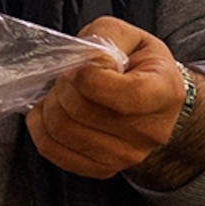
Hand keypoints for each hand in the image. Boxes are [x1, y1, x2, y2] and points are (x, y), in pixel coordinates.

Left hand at [25, 18, 204, 187]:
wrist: (155, 103)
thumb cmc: (140, 66)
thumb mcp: (129, 36)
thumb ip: (105, 37)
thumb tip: (85, 62)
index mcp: (163, 92)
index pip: (118, 92)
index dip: (86, 74)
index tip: (81, 66)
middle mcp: (149, 131)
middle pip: (80, 110)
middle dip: (62, 86)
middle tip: (67, 76)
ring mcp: (126, 156)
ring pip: (62, 131)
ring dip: (49, 106)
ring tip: (60, 94)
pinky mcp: (103, 169)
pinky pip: (53, 151)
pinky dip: (41, 128)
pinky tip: (52, 112)